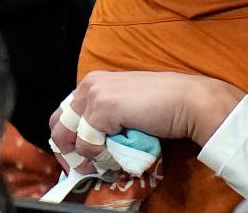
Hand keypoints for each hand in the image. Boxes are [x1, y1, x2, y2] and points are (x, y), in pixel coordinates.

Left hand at [48, 71, 244, 173]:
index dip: (66, 139)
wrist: (189, 101)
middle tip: (83, 166)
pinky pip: (87, 144)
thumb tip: (86, 143)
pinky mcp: (103, 109)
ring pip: (71, 138)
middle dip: (67, 150)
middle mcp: (90, 84)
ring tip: (107, 160)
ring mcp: (95, 95)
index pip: (63, 114)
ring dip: (87, 155)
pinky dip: (100, 155)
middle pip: (59, 125)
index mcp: (94, 81)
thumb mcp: (126, 105)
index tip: (76, 158)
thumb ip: (104, 116)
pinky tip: (118, 151)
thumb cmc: (164, 103)